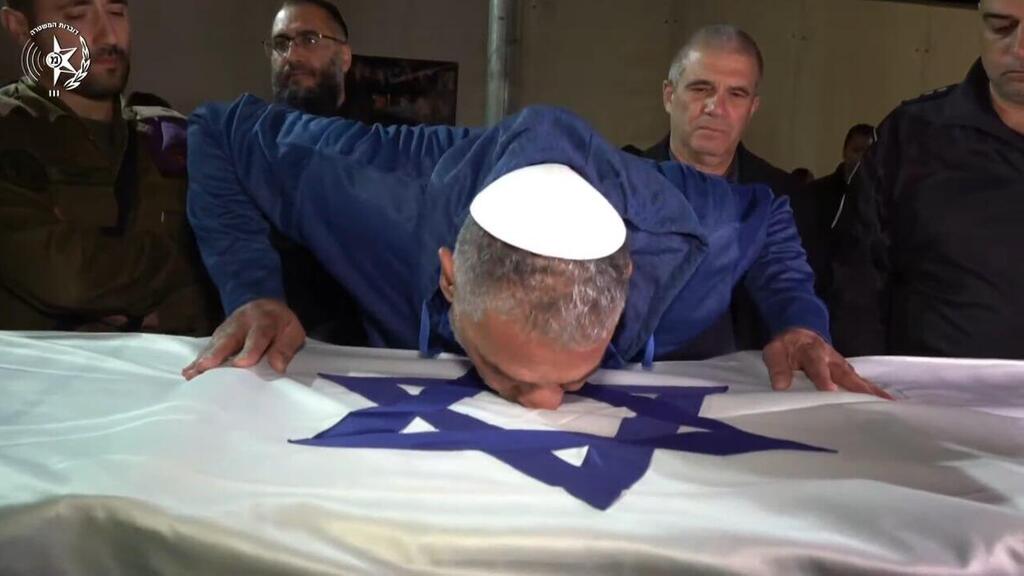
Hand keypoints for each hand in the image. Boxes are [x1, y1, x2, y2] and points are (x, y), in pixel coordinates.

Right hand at [182, 298, 305, 379]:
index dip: (250, 350)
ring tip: (192, 374)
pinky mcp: (218, 336)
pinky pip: (207, 348)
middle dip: (216, 353)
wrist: (265, 306)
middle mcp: (242, 323)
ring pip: (214, 344)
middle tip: (205, 367)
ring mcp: (227, 328)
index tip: (241, 363)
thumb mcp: (292, 334)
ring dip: (202, 359)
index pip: (257, 336)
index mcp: (264, 321)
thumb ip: (285, 349)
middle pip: (228, 338)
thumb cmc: (280, 326)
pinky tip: (188, 372)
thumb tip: (277, 367)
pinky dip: (198, 360)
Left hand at [762, 328, 891, 398]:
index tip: (830, 390)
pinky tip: (885, 402)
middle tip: (875, 400)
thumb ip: (777, 367)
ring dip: (871, 390)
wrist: (799, 334)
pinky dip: (871, 391)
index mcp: (812, 352)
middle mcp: (831, 358)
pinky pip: (859, 381)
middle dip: (860, 387)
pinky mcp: (846, 371)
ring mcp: (841, 365)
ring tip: (888, 403)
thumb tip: (780, 386)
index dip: (823, 378)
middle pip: (846, 373)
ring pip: (857, 378)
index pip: (817, 366)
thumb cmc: (786, 346)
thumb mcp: (774, 352)